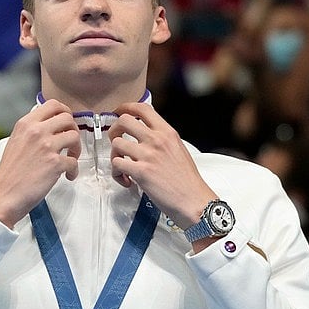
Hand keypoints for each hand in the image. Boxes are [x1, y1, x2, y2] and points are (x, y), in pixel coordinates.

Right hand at [0, 100, 79, 227]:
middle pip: (67, 118)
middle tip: (70, 141)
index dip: (64, 111)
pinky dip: (74, 170)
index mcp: (25, 124)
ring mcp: (46, 146)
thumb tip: (50, 127)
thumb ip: (31, 131)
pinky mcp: (55, 163)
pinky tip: (67, 175)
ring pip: (75, 136)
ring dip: (77, 148)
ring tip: (70, 158)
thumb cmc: (9, 173)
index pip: (52, 104)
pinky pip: (74, 162)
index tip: (66, 122)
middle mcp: (36, 131)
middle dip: (73, 129)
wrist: (3, 194)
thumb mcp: (15, 141)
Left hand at [108, 102, 215, 228]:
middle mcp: (157, 140)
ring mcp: (148, 155)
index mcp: (167, 132)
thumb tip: (146, 136)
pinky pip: (116, 164)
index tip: (119, 112)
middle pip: (123, 120)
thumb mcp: (178, 149)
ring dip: (115, 156)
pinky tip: (127, 181)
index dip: (126, 107)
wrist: (194, 201)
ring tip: (123, 167)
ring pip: (116, 143)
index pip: (142, 108)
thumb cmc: (187, 180)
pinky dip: (117, 174)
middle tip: (117, 142)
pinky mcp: (140, 172)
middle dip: (114, 130)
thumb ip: (162, 139)